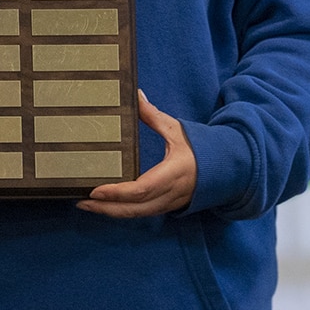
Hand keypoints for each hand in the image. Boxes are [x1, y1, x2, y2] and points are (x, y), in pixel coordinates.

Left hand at [76, 90, 196, 217]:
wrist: (228, 169)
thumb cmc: (201, 148)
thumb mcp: (177, 130)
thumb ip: (154, 116)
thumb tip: (136, 95)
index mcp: (173, 173)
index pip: (142, 188)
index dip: (118, 192)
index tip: (96, 191)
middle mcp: (170, 193)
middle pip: (135, 208)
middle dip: (107, 208)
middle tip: (82, 201)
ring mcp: (169, 203)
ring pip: (137, 214)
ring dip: (111, 212)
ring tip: (86, 205)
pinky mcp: (166, 206)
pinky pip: (142, 213)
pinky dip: (122, 211)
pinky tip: (105, 206)